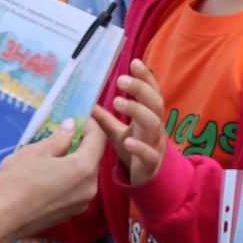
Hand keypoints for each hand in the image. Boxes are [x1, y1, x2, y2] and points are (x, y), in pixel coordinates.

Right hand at [0, 117, 106, 242]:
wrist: (1, 220)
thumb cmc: (16, 181)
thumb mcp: (36, 151)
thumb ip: (59, 138)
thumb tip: (71, 126)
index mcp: (84, 168)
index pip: (98, 139)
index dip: (90, 124)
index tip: (79, 116)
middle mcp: (90, 187)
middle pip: (93, 157)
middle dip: (81, 143)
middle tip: (63, 132)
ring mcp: (81, 203)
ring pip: (85, 174)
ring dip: (75, 161)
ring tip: (53, 153)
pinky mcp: (70, 214)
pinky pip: (76, 189)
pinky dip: (69, 177)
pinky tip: (50, 174)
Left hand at [90, 59, 167, 185]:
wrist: (148, 180)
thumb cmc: (134, 150)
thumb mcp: (117, 133)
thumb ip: (104, 119)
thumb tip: (87, 103)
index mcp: (148, 116)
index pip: (150, 92)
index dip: (145, 78)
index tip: (134, 62)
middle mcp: (155, 127)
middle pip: (155, 103)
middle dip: (140, 89)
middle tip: (121, 80)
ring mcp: (156, 144)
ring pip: (154, 124)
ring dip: (137, 111)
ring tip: (119, 102)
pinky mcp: (152, 164)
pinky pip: (149, 154)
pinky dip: (139, 147)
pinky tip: (127, 141)